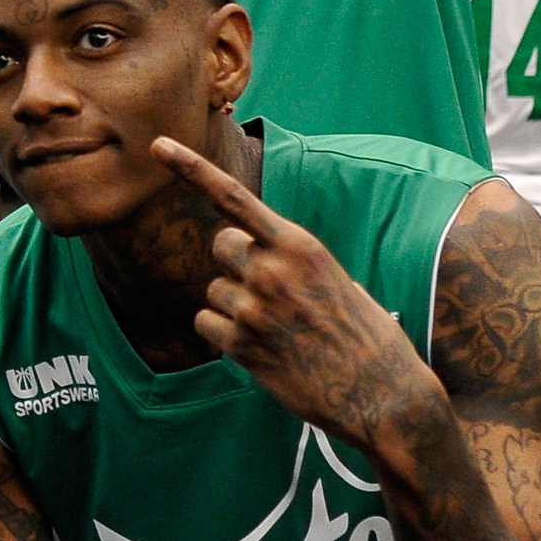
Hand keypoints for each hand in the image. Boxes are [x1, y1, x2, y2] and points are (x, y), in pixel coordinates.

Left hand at [151, 136, 442, 454]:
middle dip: (236, 262)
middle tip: (270, 290)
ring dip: (235, 305)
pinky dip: (223, 335)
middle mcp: (272, 270)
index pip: (233, 198)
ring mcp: (254, 309)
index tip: (158, 146)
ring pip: (214, 290)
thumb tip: (266, 258)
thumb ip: (297, 262)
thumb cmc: (366, 336)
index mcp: (299, 245)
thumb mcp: (338, 280)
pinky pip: (206, 324)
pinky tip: (260, 348)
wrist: (381, 395)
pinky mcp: (241, 346)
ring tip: (277, 328)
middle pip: (221, 245)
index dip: (190, 169)